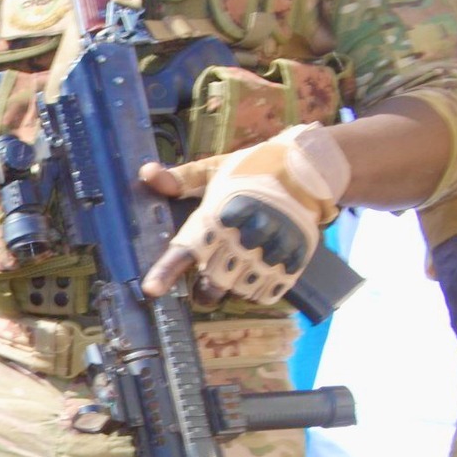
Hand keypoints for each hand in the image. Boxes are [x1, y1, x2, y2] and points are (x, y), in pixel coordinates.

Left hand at [140, 125, 349, 305]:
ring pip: (239, 289)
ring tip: (236, 269)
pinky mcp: (293, 258)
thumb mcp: (214, 169)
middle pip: (212, 282)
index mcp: (217, 215)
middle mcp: (242, 237)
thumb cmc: (254, 168)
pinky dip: (258, 288)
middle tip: (208, 275)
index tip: (151, 289)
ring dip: (232, 287)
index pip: (186, 249)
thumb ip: (180, 179)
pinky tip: (258, 271)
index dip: (166, 271)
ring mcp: (270, 250)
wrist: (311, 166)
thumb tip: (146, 173)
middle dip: (204, 288)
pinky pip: (269, 290)